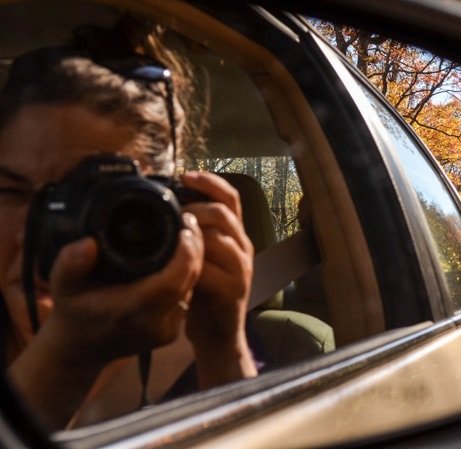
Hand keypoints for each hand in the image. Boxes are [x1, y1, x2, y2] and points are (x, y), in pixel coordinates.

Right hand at [45, 219, 203, 362]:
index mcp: (130, 312)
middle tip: (188, 222)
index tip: (185, 226)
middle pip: (189, 280)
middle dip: (194, 249)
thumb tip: (88, 243)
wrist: (79, 348)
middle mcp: (152, 325)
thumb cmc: (72, 311)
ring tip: (184, 235)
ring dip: (192, 261)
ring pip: (192, 287)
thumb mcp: (62, 285)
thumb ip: (70, 264)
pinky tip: (178, 258)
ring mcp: (165, 331)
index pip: (172, 282)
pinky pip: (187, 296)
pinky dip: (185, 276)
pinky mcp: (171, 332)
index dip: (185, 253)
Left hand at [180, 171, 256, 384]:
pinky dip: (191, 262)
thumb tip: (168, 205)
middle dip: (196, 207)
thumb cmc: (204, 294)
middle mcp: (242, 246)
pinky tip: (175, 264)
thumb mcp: (200, 257)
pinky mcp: (233, 289)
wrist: (218, 336)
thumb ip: (193, 233)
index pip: (230, 196)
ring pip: (219, 237)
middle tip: (171, 212)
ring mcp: (241, 267)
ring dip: (193, 233)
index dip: (210, 182)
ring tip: (172, 237)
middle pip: (225, 212)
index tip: (184, 175)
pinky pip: (211, 268)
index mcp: (234, 234)